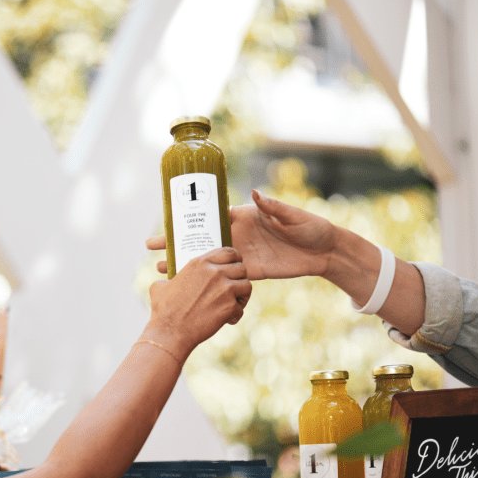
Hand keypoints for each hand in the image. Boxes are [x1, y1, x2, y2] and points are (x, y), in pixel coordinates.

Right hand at [145, 247, 251, 357]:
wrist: (170, 331)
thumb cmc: (163, 310)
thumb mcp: (160, 287)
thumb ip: (167, 279)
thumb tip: (165, 282)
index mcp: (199, 263)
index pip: (228, 252)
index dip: (235, 259)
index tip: (233, 267)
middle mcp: (214, 272)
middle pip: (241, 268)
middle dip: (239, 279)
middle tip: (233, 289)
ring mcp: (224, 288)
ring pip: (246, 286)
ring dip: (242, 296)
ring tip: (233, 304)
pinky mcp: (229, 306)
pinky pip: (241, 307)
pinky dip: (235, 315)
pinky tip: (226, 320)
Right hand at [147, 190, 337, 280]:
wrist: (326, 253)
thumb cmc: (311, 227)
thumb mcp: (292, 216)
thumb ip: (273, 207)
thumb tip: (256, 193)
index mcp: (244, 217)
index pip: (209, 217)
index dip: (188, 218)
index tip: (167, 221)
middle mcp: (238, 235)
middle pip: (201, 238)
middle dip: (176, 242)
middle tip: (152, 248)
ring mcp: (241, 255)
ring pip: (207, 259)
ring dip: (185, 263)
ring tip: (162, 268)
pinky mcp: (250, 272)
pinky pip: (224, 277)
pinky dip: (206, 280)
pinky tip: (189, 284)